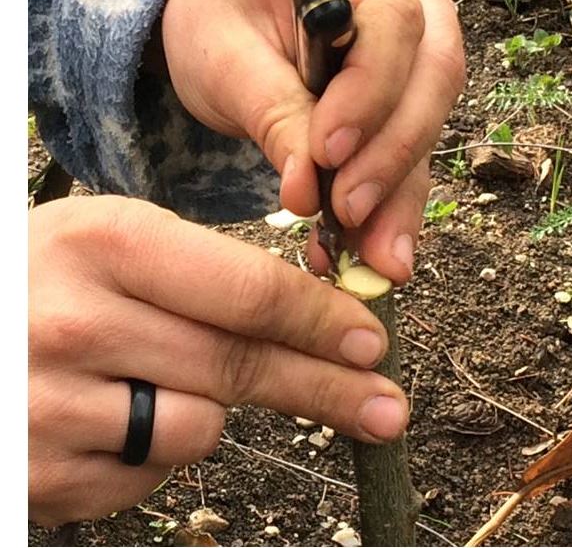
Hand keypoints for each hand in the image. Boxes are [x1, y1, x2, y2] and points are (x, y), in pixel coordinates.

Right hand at [29, 196, 406, 525]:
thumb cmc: (51, 273)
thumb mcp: (117, 239)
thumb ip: (206, 273)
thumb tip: (312, 321)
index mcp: (109, 244)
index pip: (248, 291)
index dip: (321, 320)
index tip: (371, 342)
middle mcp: (80, 323)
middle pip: (238, 366)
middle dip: (327, 388)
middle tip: (387, 408)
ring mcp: (53, 406)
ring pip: (200, 428)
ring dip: (208, 408)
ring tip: (154, 373)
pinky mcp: (41, 473)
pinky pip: (148, 474)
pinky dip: (153, 449)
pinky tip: (111, 411)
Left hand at [163, 0, 464, 282]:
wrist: (226, 16)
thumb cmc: (215, 16)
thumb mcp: (222, 56)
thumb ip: (271, 113)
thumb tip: (310, 194)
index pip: (392, 17)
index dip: (370, 92)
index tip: (327, 156)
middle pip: (432, 68)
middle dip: (394, 153)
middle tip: (352, 217)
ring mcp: (420, 26)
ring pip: (433, 112)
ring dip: (402, 188)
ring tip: (376, 258)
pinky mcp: (413, 78)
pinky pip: (415, 137)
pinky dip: (395, 193)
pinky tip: (376, 243)